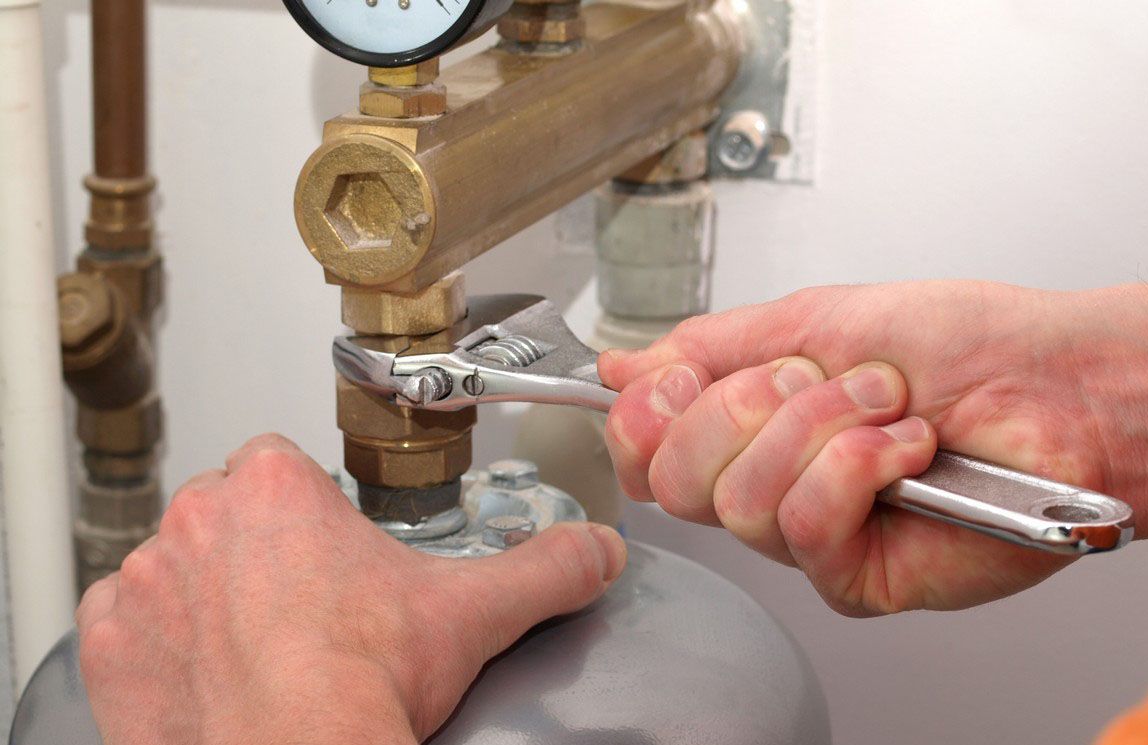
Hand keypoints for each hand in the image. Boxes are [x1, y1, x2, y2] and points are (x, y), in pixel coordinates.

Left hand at [76, 434, 625, 744]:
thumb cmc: (362, 680)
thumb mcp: (474, 610)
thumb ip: (546, 567)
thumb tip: (597, 551)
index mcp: (271, 487)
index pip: (278, 461)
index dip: (306, 503)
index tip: (327, 545)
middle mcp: (196, 520)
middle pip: (226, 511)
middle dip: (259, 549)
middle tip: (304, 603)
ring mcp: (146, 582)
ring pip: (177, 565)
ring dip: (206, 593)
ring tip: (258, 646)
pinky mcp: (112, 645)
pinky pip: (128, 622)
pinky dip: (159, 643)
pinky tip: (209, 673)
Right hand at [599, 281, 1147, 615]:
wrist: (1052, 381)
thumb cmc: (958, 345)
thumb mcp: (811, 318)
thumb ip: (707, 346)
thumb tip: (619, 364)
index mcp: (747, 426)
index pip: (643, 449)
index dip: (645, 414)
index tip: (683, 375)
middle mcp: (767, 486)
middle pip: (673, 480)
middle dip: (742, 407)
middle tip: (812, 377)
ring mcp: (808, 537)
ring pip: (740, 502)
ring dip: (820, 427)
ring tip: (885, 404)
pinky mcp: (853, 578)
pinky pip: (806, 526)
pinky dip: (859, 466)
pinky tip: (907, 451)